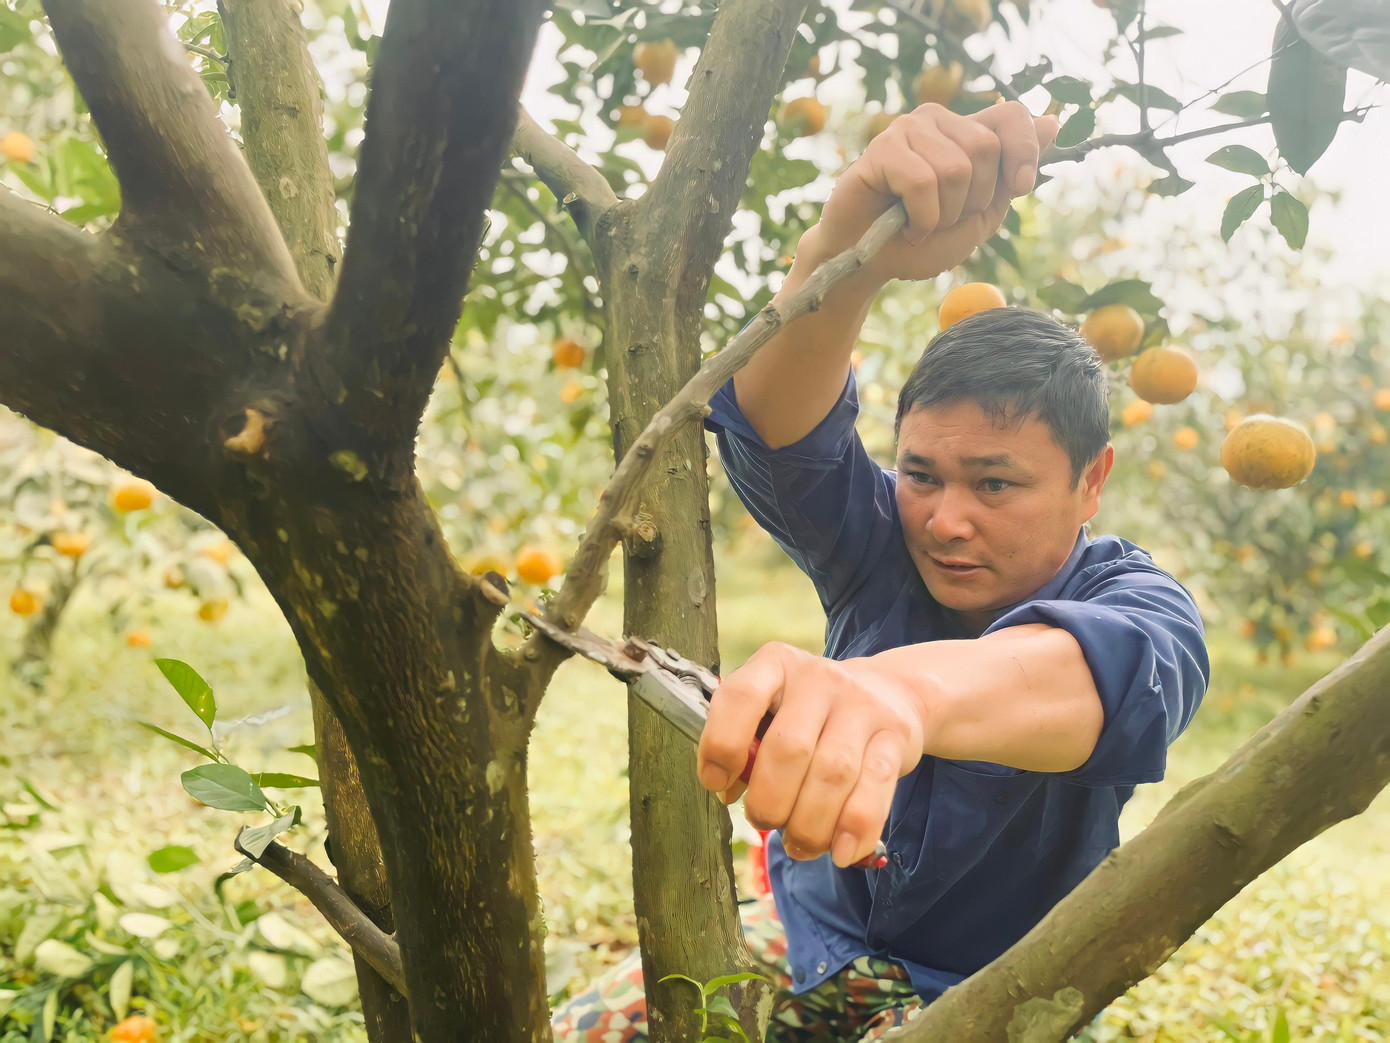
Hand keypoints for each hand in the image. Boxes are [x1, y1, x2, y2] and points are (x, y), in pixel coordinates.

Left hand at [696, 642, 926, 868]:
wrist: (890, 693)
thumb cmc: (813, 715)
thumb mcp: (774, 712)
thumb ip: (747, 743)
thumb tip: (727, 791)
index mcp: (775, 665)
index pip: (740, 697)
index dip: (720, 745)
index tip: (717, 784)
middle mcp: (818, 677)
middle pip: (788, 749)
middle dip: (770, 802)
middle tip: (765, 822)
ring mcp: (861, 704)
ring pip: (832, 774)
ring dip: (810, 824)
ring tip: (800, 844)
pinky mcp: (896, 735)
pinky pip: (875, 787)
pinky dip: (856, 827)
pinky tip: (842, 851)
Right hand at [808, 101, 1058, 284]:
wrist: (871, 265)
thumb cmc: (922, 240)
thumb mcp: (981, 215)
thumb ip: (1011, 175)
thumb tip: (1053, 122)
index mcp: (965, 132)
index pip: (1011, 115)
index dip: (1024, 150)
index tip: (1018, 189)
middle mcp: (937, 121)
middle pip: (985, 149)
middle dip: (973, 199)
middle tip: (945, 218)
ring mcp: (906, 130)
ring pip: (954, 169)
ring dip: (943, 214)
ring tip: (922, 224)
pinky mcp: (880, 149)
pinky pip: (921, 181)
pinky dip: (921, 219)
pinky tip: (906, 227)